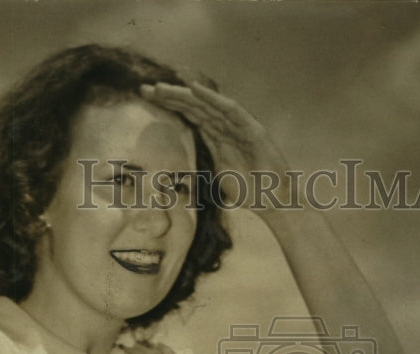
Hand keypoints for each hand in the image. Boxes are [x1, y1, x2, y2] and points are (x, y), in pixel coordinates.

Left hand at [140, 80, 289, 203]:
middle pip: (194, 106)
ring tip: (162, 87)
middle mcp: (225, 126)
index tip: (146, 98)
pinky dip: (213, 98)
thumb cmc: (249, 191)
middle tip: (144, 89)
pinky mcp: (251, 129)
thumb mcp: (217, 177)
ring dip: (185, 94)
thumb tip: (180, 173)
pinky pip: (229, 110)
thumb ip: (203, 166)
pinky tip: (195, 89)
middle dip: (170, 96)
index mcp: (216, 136)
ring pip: (208, 104)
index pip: (190, 115)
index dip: (169, 105)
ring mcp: (239, 126)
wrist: (274, 200)